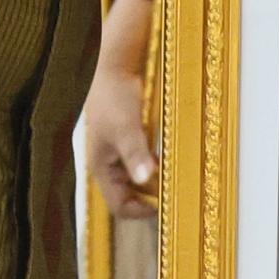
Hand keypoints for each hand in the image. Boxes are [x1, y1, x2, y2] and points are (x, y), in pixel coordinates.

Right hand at [79, 0, 158, 213]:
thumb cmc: (113, 97)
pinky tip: (171, 155)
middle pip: (131, 195)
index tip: (164, 205)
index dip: (140, 212)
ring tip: (176, 173)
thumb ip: (136, 154)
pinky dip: (158, 162)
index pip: (119, 206)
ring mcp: (120, 153)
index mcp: (102, 168)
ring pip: (140, 178)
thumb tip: (147, 179)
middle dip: (151, 195)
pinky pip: (145, 161)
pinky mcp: (131, 140)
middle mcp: (110, 164)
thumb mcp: (126, 127)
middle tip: (175, 190)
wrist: (113, 67)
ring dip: (157, 178)